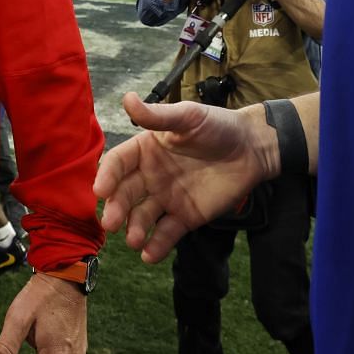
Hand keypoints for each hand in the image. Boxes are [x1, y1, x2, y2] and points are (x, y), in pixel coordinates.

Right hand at [95, 92, 274, 262]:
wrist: (252, 149)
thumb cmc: (218, 126)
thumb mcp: (187, 117)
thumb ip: (157, 116)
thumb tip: (126, 98)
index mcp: (145, 150)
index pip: (118, 163)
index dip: (107, 176)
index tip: (101, 190)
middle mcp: (151, 176)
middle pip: (126, 194)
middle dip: (116, 209)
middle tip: (111, 223)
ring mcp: (167, 198)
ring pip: (142, 217)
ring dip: (134, 229)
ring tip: (133, 239)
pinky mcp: (185, 217)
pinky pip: (166, 234)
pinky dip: (156, 246)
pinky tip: (149, 255)